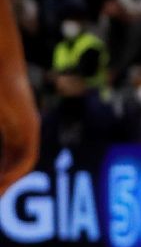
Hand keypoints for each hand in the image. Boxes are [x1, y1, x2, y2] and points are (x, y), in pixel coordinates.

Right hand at [0, 73, 36, 192]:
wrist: (0, 64)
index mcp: (11, 128)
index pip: (7, 158)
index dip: (0, 174)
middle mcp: (22, 131)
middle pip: (16, 163)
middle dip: (5, 182)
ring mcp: (29, 128)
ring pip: (24, 162)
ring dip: (11, 180)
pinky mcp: (31, 125)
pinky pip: (28, 154)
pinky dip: (16, 169)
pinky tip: (3, 179)